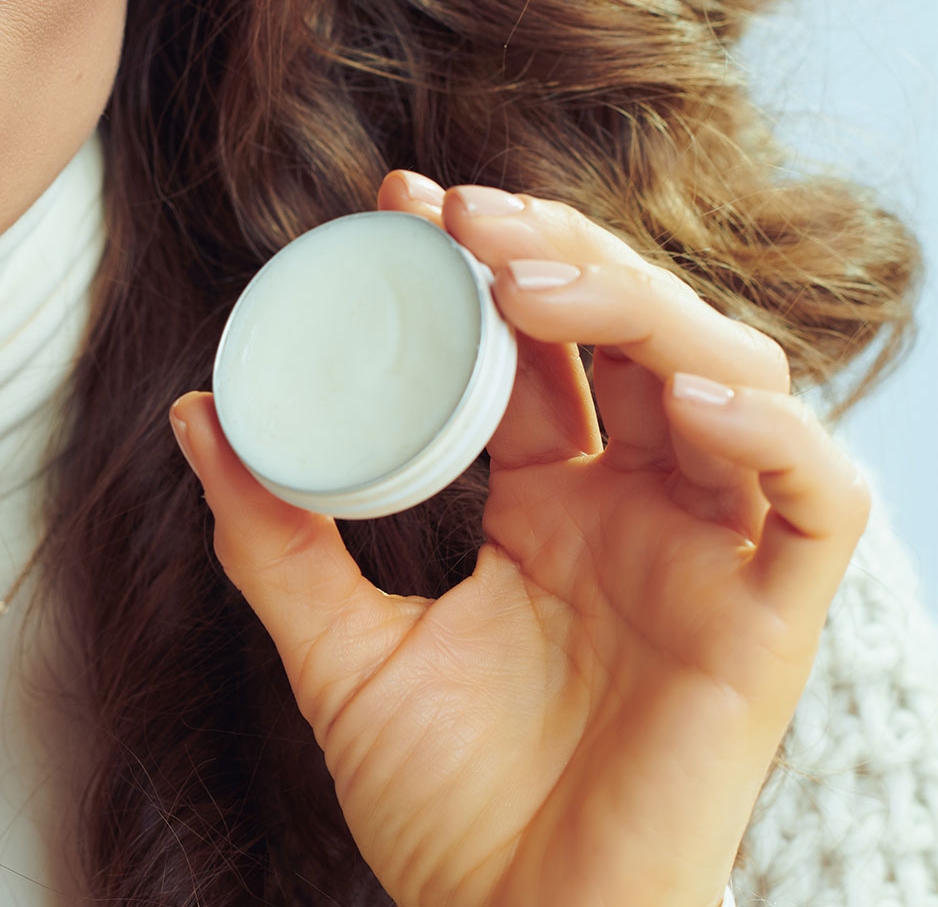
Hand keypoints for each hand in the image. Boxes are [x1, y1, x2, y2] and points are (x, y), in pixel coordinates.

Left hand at [168, 171, 870, 906]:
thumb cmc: (440, 808)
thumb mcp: (337, 652)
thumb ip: (272, 536)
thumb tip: (193, 413)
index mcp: (549, 508)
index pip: (533, 352)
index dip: (484, 266)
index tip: (404, 199)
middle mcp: (636, 513)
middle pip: (631, 336)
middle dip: (557, 256)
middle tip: (461, 215)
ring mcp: (709, 556)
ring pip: (727, 378)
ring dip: (640, 308)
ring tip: (529, 281)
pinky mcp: (770, 619)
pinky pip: (814, 495)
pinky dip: (766, 429)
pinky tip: (681, 391)